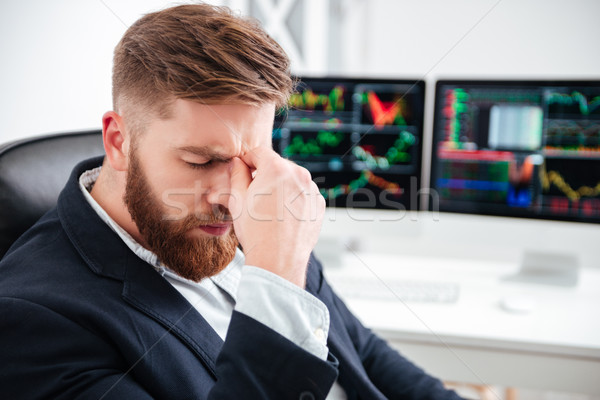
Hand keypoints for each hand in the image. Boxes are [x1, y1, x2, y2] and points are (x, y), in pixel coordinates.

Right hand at [229, 146, 324, 287]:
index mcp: (277, 168)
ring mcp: (312, 190)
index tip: (242, 172)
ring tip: (270, 209)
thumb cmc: (256, 231)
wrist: (278, 260)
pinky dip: (294, 200)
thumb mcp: (237, 200)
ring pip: (292, 180)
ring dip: (281, 187)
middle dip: (265, 174)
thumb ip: (237, 174)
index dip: (248, 161)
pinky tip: (283, 217)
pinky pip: (304, 195)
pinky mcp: (319, 205)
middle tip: (254, 194)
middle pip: (278, 165)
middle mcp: (299, 175)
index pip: (259, 152)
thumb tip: (238, 162)